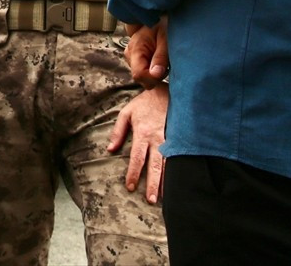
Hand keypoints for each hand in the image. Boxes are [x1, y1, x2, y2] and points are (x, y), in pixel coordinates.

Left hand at [106, 84, 167, 203]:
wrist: (166, 91)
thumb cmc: (144, 103)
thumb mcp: (126, 113)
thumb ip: (118, 131)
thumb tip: (110, 149)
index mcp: (142, 133)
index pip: (137, 158)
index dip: (133, 173)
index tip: (130, 187)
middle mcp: (157, 138)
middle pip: (154, 165)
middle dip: (152, 183)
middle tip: (150, 200)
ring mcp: (170, 139)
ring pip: (169, 164)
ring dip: (166, 181)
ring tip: (164, 197)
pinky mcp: (179, 138)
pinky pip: (179, 157)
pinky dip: (177, 170)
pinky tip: (178, 182)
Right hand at [125, 17, 168, 87]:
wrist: (160, 17)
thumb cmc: (164, 25)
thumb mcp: (166, 39)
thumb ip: (160, 57)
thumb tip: (155, 75)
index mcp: (135, 48)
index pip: (139, 74)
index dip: (153, 78)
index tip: (165, 71)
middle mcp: (129, 54)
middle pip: (140, 78)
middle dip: (156, 76)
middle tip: (167, 63)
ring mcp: (131, 58)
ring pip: (143, 78)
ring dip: (156, 74)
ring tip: (164, 60)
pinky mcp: (136, 60)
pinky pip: (145, 73)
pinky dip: (154, 71)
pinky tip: (160, 62)